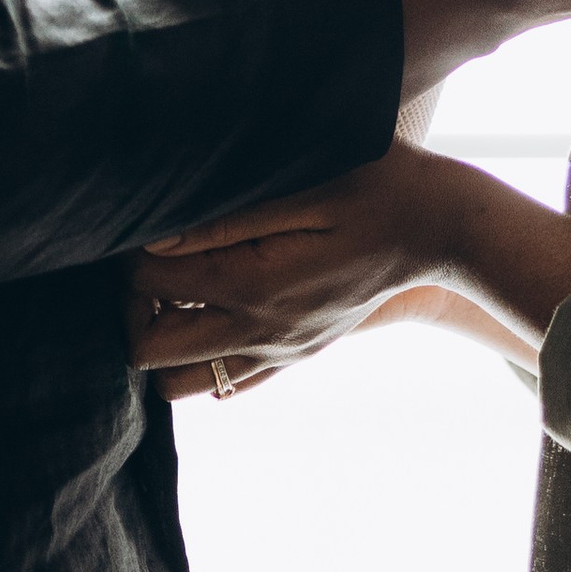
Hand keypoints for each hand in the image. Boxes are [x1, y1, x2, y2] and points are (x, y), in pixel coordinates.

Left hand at [126, 148, 570, 375]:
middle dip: (131, 307)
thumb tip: (157, 238)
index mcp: (256, 285)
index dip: (127, 253)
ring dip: (164, 339)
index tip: (144, 217)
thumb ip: (229, 217)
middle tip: (152, 259)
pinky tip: (215, 305)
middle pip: (147, 352)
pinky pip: (226, 386)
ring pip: (180, 385)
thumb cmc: (378, 186)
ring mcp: (278, 353)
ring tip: (179, 286)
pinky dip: (202, 356)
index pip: (146, 286)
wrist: (443, 230)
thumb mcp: (309, 186)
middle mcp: (260, 333)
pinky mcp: (295, 357)